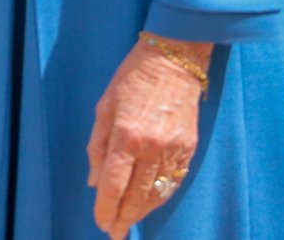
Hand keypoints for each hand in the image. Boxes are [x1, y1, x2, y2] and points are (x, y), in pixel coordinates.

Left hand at [86, 37, 207, 237]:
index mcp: (126, 134)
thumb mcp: (104, 106)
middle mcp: (151, 147)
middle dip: (124, 218)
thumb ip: (98, 146)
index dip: (106, 207)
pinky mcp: (189, 148)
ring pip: (158, 193)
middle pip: (136, 194)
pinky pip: (173, 181)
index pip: (114, 183)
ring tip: (129, 222)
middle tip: (114, 233)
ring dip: (142, 211)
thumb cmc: (131, 78)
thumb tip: (94, 181)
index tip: (101, 223)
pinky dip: (161, 196)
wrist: (173, 61)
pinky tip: (151, 203)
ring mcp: (174, 149)